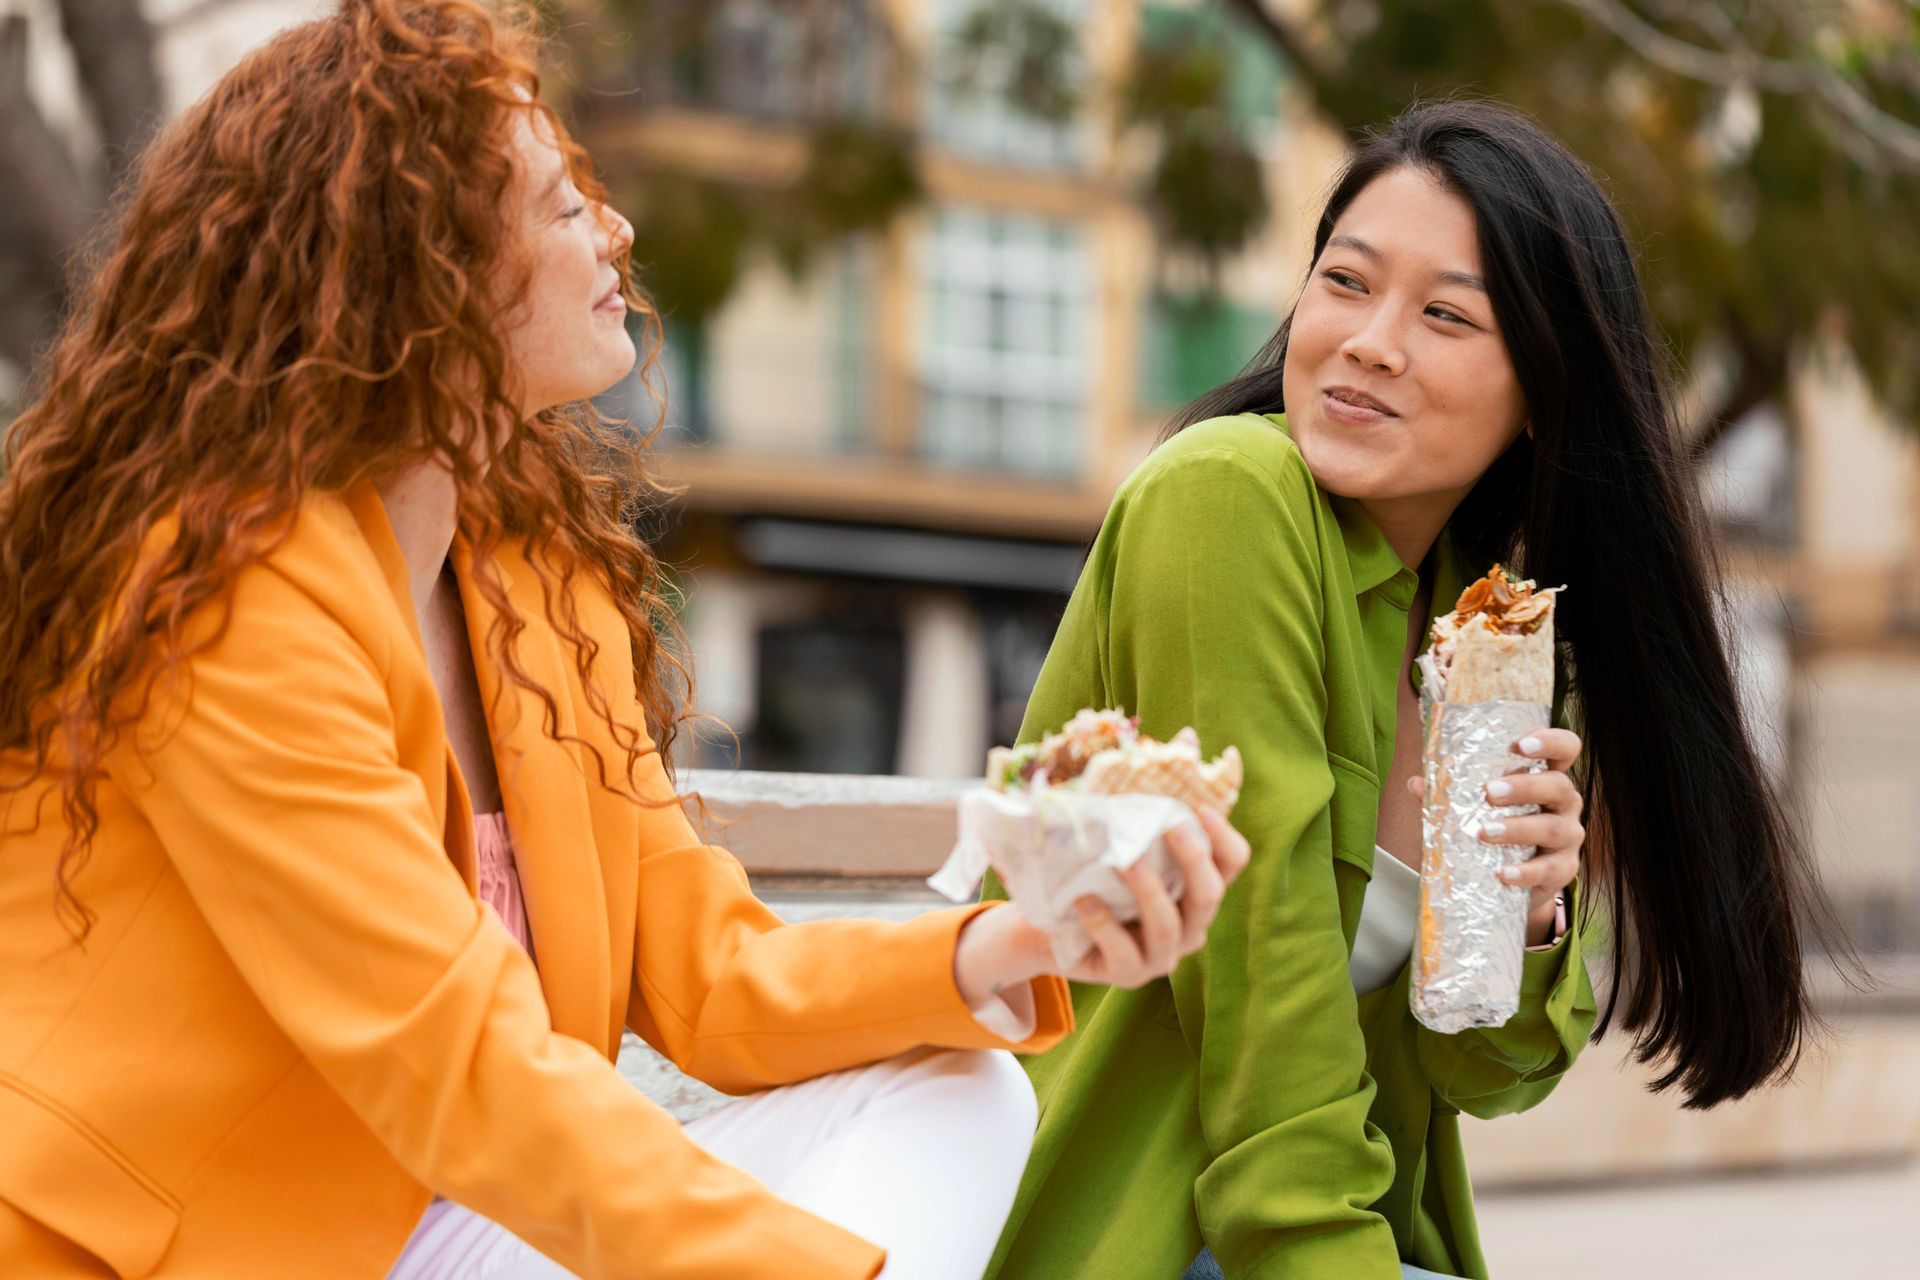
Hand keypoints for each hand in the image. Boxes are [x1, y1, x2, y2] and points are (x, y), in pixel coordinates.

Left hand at [952, 806, 1251, 1003]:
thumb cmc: (1093, 869)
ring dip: (1149, 891)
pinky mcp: (1127, 974)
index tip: (1198, 806)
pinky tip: (1084, 900)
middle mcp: (1190, 924)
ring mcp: (1161, 955)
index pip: (1233, 862)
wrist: (1047, 922)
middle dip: (1193, 859)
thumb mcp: (1119, 833)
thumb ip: (1149, 795)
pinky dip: (1104, 924)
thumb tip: (1187, 737)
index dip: (1223, 835)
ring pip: (1169, 927)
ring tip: (1123, 861)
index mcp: (1195, 886)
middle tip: (1170, 827)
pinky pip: (1123, 953)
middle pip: (1210, 894)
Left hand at [1406, 727, 1584, 945]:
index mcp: (1546, 776)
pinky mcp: (1563, 870)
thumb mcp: (1476, 806)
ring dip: (1519, 828)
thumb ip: (1449, 793)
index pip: (1565, 748)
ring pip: (1554, 828)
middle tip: (1489, 792)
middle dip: (1525, 787)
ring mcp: (1568, 837)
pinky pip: (1549, 870)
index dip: (1550, 741)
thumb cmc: (1496, 828)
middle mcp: (1564, 803)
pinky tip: (1502, 873)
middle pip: (1559, 786)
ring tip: (1485, 832)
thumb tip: (1415, 783)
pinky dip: (1525, 872)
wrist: (1513, 879)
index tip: (1520, 744)